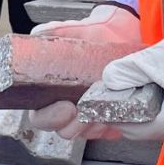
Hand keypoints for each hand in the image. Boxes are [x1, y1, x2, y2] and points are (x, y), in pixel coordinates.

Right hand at [27, 5, 145, 139]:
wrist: (124, 34)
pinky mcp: (110, 117)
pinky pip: (109, 131)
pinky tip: (115, 113)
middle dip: (72, 125)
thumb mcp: (73, 30)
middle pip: (62, 130)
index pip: (39, 116)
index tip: (65, 106)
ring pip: (86, 134)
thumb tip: (39, 35)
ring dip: (93, 126)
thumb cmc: (95, 35)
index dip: (49, 117)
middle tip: (83, 110)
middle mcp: (67, 107)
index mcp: (51, 92)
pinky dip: (112, 125)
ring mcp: (89, 115)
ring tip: (101, 109)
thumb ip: (53, 32)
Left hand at [100, 0, 163, 141]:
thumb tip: (111, 81)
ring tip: (148, 79)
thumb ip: (128, 71)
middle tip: (128, 83)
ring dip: (152, 103)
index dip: (117, 112)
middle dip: (135, 107)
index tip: (110, 93)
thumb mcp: (158, 57)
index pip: (134, 130)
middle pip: (150, 126)